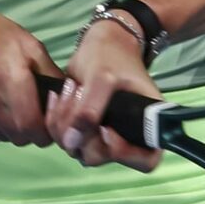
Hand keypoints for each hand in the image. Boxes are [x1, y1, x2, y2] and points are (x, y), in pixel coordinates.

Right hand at [0, 11, 63, 146]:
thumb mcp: (30, 46)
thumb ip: (51, 74)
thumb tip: (67, 98)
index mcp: (10, 81)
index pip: (32, 129)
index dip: (44, 133)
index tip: (46, 126)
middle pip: (17, 137)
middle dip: (27, 130)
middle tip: (28, 114)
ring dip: (8, 129)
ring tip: (7, 107)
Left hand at [44, 18, 164, 172]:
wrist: (101, 42)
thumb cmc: (112, 56)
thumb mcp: (102, 78)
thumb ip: (89, 111)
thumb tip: (73, 143)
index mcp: (149, 126)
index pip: (145, 160)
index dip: (124, 153)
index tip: (106, 129)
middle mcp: (126, 137)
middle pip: (102, 157)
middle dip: (84, 132)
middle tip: (80, 96)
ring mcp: (102, 136)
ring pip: (78, 149)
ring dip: (65, 123)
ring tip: (71, 89)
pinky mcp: (83, 130)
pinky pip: (64, 138)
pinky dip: (56, 119)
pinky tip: (57, 96)